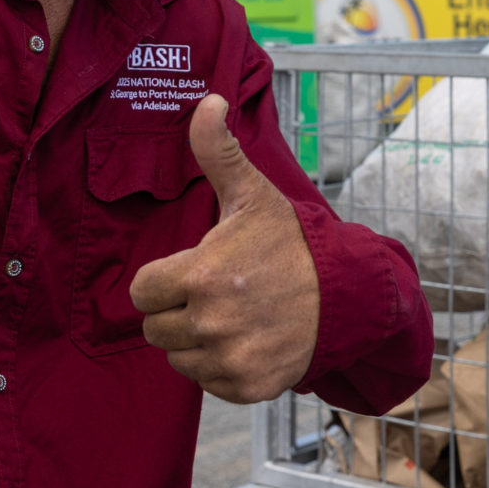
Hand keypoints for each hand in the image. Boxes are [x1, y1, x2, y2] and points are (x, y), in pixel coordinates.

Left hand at [130, 94, 319, 401]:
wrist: (347, 294)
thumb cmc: (292, 244)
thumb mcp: (253, 195)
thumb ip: (218, 151)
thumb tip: (207, 100)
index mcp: (201, 275)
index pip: (142, 292)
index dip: (162, 280)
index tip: (191, 272)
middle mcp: (211, 322)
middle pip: (155, 329)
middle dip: (176, 311)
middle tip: (213, 294)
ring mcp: (229, 358)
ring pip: (178, 358)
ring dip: (195, 341)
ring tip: (231, 317)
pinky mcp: (247, 386)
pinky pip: (206, 382)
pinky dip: (220, 367)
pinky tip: (246, 340)